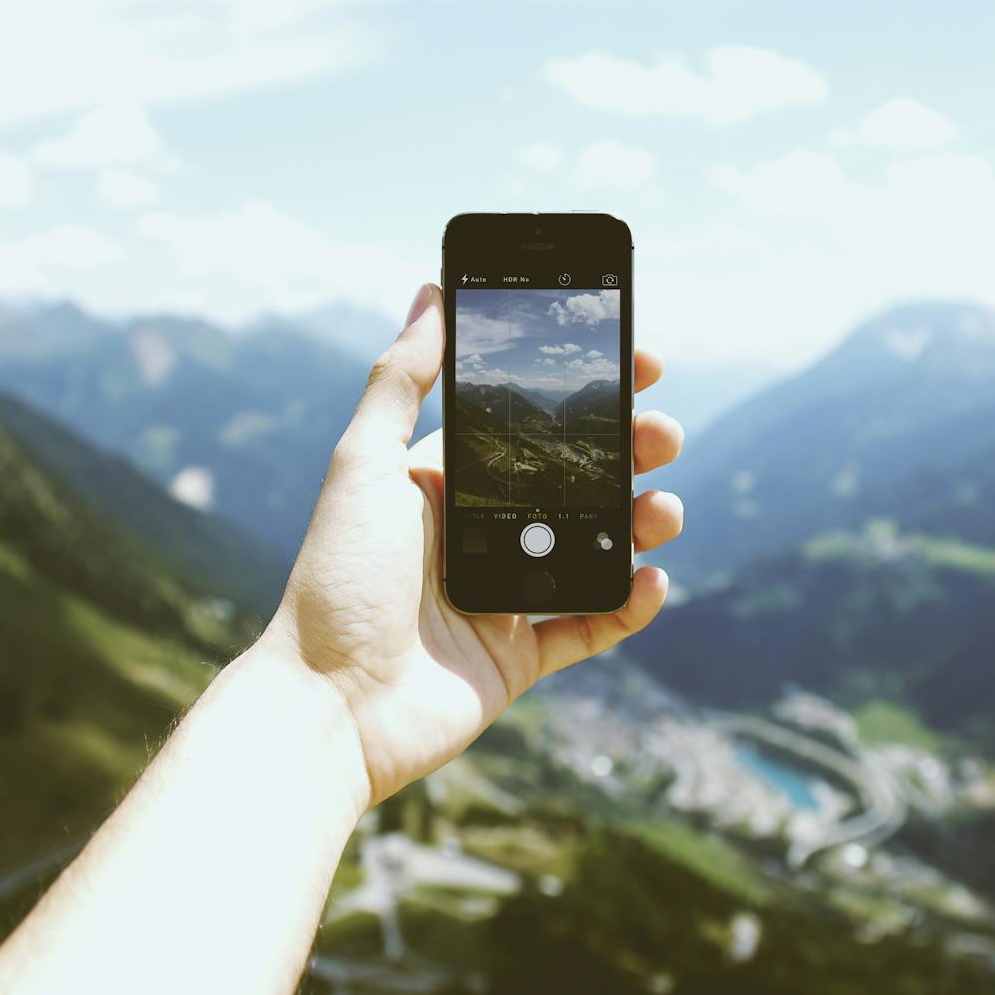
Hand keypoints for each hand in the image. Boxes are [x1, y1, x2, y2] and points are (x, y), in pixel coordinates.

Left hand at [259, 282, 684, 808]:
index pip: (530, 423)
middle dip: (629, 451)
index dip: (585, 393)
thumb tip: (430, 288)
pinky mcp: (519, 658)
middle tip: (666, 435)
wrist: (328, 706)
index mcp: (446, 483)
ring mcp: (504, 596)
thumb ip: (402, 378)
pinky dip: (629, 605)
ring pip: (595, 548)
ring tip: (664, 510)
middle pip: (575, 481)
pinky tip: (652, 580)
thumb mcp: (363, 464)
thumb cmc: (337, 578)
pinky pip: (590, 626)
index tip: (640, 362)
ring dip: (641, 524)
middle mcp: (479, 533)